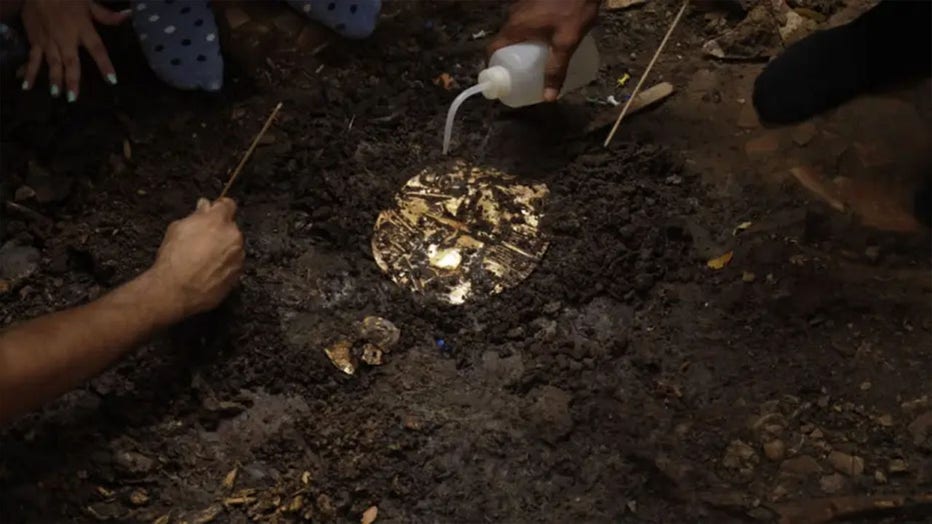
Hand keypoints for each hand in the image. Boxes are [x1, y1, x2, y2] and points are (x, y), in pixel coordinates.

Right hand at [20, 0, 128, 99]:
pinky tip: (27, 86)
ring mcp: (49, 41)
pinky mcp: (35, 40)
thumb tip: (128, 15)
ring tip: (57, 94)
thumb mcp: (89, 2)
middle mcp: (66, 38)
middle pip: (71, 62)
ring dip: (54, 79)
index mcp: (83, 29)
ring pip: (52, 63)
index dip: (105, 65)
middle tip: (73, 97)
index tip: (112, 80)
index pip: (97, 49)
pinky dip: (29, 72)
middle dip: (72, 80)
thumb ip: (107, 15)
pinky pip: (32, 58)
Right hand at [149, 198, 244, 317]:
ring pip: (233, 247)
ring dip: (223, 249)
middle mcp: (233, 237)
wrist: (176, 290)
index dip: (220, 207)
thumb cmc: (174, 257)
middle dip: (220, 231)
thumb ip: (196, 215)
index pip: (228, 205)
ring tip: (203, 259)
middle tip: (202, 240)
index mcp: (219, 221)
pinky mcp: (238, 275)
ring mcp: (238, 257)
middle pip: (231, 228)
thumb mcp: (178, 229)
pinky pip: (232, 265)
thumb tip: (204, 206)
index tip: (214, 211)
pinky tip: (207, 271)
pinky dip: (224, 265)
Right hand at [489, 0, 599, 101]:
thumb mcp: (566, 42)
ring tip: (534, 61)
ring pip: (515, 31)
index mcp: (515, 27)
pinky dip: (529, 35)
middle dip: (510, 60)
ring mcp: (523, 6)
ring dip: (520, 46)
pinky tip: (545, 40)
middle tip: (521, 75)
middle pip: (504, 42)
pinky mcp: (533, 2)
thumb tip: (548, 97)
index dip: (492, 66)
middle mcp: (514, 16)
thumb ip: (556, 68)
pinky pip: (525, 22)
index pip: (491, 48)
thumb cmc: (573, 8)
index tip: (499, 80)